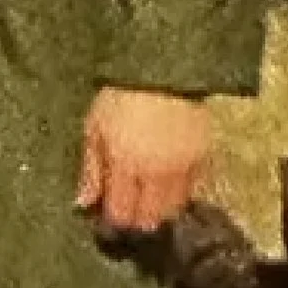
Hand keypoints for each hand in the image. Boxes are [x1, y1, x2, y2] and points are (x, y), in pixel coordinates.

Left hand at [76, 86, 210, 235]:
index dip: (114, 221)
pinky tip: (167, 183)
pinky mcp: (204, 159)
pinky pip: (192, 191)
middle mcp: (157, 174)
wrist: (163, 66)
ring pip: (173, 210)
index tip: (108, 217)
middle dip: (137, 220)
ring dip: (159, 210)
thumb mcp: (95, 125)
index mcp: (125, 164)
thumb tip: (83, 204)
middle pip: (150, 219)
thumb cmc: (120, 93)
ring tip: (146, 196)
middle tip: (128, 208)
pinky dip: (179, 194)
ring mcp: (184, 169)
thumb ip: (91, 168)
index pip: (122, 214)